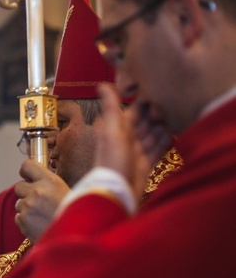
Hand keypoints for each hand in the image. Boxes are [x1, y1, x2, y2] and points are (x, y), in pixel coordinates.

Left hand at [14, 160, 69, 241]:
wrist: (76, 236)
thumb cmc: (74, 213)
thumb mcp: (67, 190)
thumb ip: (49, 183)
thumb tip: (35, 179)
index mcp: (50, 181)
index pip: (28, 166)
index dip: (26, 171)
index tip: (27, 176)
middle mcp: (37, 192)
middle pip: (19, 187)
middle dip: (26, 193)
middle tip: (39, 201)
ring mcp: (28, 207)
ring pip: (20, 204)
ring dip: (28, 208)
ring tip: (43, 216)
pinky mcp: (23, 222)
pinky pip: (19, 218)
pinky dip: (26, 221)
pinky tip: (40, 224)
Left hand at [96, 85, 168, 200]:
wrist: (116, 193)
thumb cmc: (112, 160)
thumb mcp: (112, 132)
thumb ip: (110, 108)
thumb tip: (101, 84)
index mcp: (116, 130)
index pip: (133, 112)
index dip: (145, 102)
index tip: (160, 90)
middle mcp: (126, 140)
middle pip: (144, 123)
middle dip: (157, 115)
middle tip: (173, 105)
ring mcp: (135, 153)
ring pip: (152, 136)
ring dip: (162, 128)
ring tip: (177, 117)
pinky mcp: (144, 166)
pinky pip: (156, 151)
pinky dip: (164, 143)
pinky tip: (175, 135)